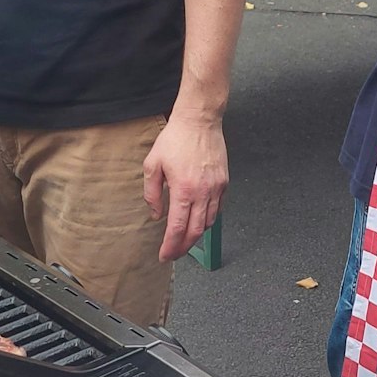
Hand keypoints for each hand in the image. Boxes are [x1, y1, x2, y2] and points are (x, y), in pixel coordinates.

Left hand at [142, 111, 228, 261]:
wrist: (199, 120)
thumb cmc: (175, 139)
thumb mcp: (153, 165)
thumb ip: (152, 193)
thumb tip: (157, 214)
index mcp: (183, 190)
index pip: (177, 228)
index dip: (170, 246)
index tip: (164, 255)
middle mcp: (203, 192)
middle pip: (196, 232)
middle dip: (184, 247)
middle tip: (174, 253)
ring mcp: (216, 188)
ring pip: (209, 222)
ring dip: (197, 234)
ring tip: (185, 238)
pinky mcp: (224, 181)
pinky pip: (218, 208)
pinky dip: (208, 219)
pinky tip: (199, 219)